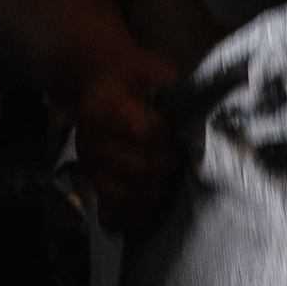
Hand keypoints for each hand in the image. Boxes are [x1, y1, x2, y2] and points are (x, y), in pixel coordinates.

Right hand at [74, 47, 179, 232]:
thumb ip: (170, 88)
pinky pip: (111, 214)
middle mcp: (90, 140)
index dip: (165, 134)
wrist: (98, 82)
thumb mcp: (149, 68)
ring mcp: (90, 165)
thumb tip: (196, 115)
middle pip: (135, 166)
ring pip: (122, 193)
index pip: (138, 130)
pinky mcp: (94, 184)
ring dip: (155, 191)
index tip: (176, 128)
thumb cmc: (131, 77)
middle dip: (167, 165)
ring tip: (170, 178)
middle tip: (181, 157)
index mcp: (101, 107)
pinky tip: (151, 204)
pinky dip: (133, 216)